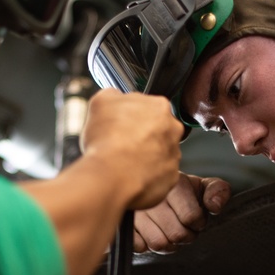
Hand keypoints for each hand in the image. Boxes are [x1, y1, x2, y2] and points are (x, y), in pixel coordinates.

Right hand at [80, 89, 182, 209]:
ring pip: (159, 153)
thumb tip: (117, 98)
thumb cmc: (107, 139)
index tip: (121, 124)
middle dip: (142, 135)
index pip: (149, 106)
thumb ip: (114, 95)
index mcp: (160, 107)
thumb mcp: (101, 102)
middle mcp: (174, 130)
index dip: (132, 116)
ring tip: (124, 162)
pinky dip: (146, 175)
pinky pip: (159, 175)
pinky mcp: (171, 179)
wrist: (111, 177)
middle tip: (122, 143)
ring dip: (145, 156)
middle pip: (158, 130)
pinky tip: (131, 175)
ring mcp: (174, 156)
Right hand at [134, 173, 230, 252]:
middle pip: (177, 234)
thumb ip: (217, 190)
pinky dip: (147, 244)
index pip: (191, 217)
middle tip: (184, 227)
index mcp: (172, 184)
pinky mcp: (122, 225)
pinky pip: (139, 246)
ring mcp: (134, 211)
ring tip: (168, 231)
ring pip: (158, 243)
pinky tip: (150, 233)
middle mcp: (151, 196)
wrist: (147, 187)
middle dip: (186, 235)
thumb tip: (214, 206)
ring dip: (168, 243)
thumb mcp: (201, 185)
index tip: (196, 218)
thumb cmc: (178, 190)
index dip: (198, 222)